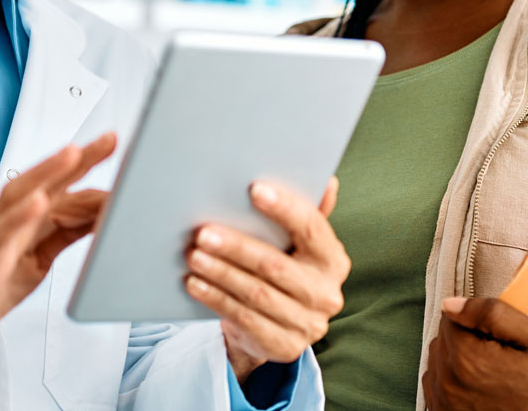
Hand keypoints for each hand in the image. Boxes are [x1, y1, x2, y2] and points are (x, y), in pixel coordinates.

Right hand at [0, 133, 116, 388]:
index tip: (112, 143)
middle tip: (105, 140)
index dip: (83, 166)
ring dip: (44, 175)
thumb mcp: (37, 260)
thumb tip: (100, 213)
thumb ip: (64, 234)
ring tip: (72, 155)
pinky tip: (37, 205)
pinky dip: (17, 220)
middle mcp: (4, 228)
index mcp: (20, 225)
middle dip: (70, 160)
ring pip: (14, 202)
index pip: (55, 189)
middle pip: (36, 183)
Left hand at [185, 177, 348, 382]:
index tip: (253, 190)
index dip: (285, 208)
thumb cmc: (283, 271)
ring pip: (256, 294)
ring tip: (194, 256)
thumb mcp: (296, 245)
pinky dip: (216, 299)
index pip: (312, 229)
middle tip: (204, 233)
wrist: (275, 327)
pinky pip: (244, 319)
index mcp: (333, 260)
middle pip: (276, 266)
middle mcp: (326, 294)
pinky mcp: (284, 346)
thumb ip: (307, 214)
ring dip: (221, 274)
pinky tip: (195, 284)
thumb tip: (327, 180)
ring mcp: (307, 324)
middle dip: (237, 248)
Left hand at [422, 297, 527, 410]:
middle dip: (463, 340)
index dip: (474, 321)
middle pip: (441, 341)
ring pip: (435, 365)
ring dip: (454, 361)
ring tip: (488, 372)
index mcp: (467, 359)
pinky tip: (475, 387)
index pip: (449, 319)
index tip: (496, 336)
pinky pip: (434, 389)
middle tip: (496, 354)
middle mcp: (449, 385)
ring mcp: (446, 405)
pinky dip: (450, 383)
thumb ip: (492, 314)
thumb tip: (451, 305)